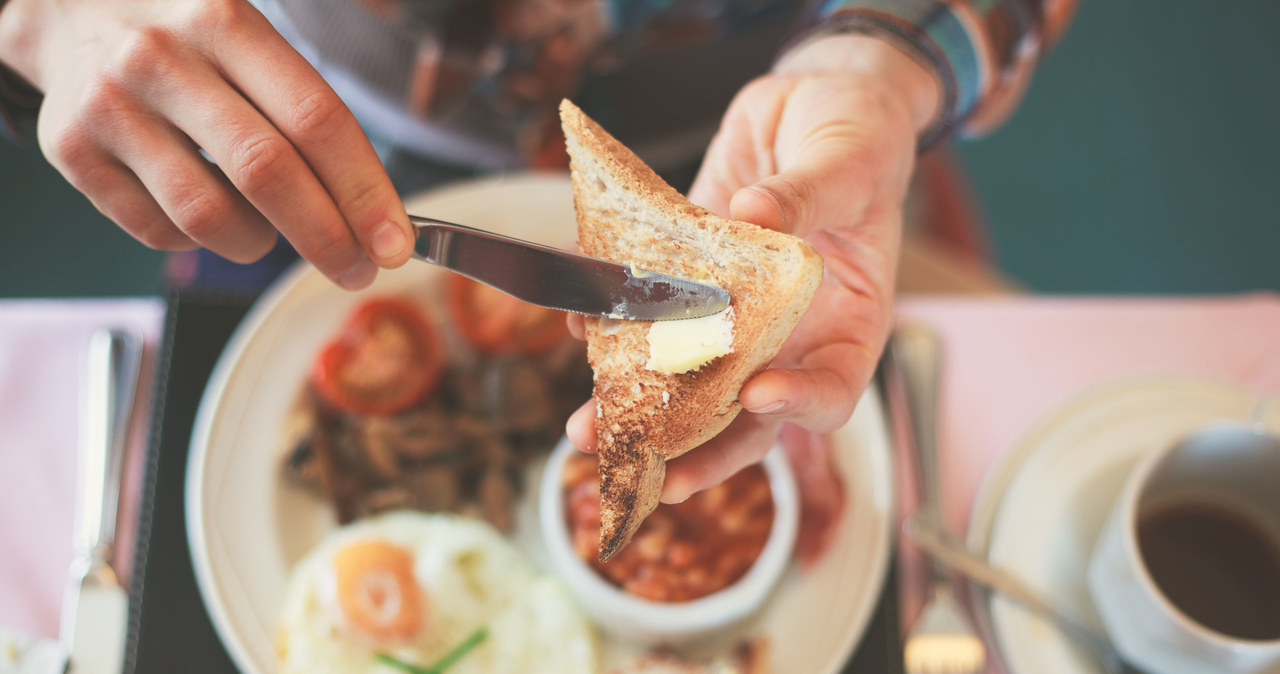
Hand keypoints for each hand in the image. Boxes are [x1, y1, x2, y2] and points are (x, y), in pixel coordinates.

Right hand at [0, 0, 412, 288]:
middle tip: (358, 269)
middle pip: (267, 173)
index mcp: (225, 22)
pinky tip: (207, 213)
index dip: (364, 191)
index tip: (394, 242)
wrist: (65, 7)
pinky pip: (158, 231)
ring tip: (268, 233)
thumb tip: (375, 215)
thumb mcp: (247, 38)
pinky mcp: (72, 150)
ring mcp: (111, 106)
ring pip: (208, 216)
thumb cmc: (187, 38)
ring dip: (257, 243)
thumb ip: (306, 113)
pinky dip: (198, 241)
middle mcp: (162, 59)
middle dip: (326, 237)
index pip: (315, 119)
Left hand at [566, 35, 939, 500]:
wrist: (813, 102)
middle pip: (747, 413)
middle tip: (647, 471)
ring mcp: (735, 313)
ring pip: (689, 378)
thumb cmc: (859, 134)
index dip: (799, 404)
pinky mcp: (691, 280)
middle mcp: (790, 332)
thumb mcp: (848, 158)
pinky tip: (580, 326)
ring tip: (586, 427)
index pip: (833, 388)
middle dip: (695, 446)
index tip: (758, 394)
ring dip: (637, 406)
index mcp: (850, 320)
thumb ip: (807, 194)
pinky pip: (653, 313)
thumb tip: (755, 215)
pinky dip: (614, 324)